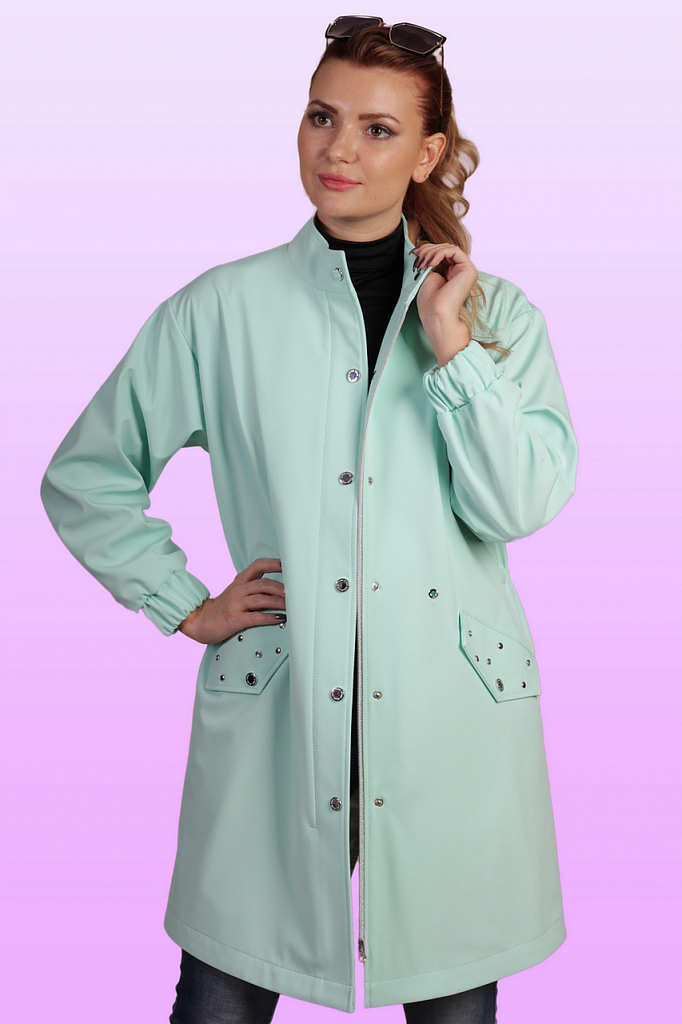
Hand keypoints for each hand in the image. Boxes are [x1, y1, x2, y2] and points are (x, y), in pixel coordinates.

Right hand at [177, 557, 285, 644]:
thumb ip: (254, 587)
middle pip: (263, 584)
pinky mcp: (235, 619)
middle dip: (282, 588)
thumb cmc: (224, 607)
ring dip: (279, 602)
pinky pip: (256, 617)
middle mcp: (238, 590)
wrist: (201, 621)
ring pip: (262, 599)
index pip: (257, 566)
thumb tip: (282, 588)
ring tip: (293, 606)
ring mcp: (235, 604)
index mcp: (240, 581)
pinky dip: (270, 617)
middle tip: (297, 593)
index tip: (288, 564)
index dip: (273, 563)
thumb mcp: (237, 592)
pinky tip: (280, 618)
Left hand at [411, 242, 478, 365]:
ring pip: (449, 248)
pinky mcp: (469, 270)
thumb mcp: (427, 276)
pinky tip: (431, 261)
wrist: (437, 316)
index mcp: (452, 273)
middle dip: (428, 250)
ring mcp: (466, 270)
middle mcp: (461, 271)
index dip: (427, 250)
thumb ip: (430, 262)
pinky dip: (440, 253)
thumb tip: (424, 247)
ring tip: (422, 262)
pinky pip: (454, 251)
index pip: (441, 253)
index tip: (414, 254)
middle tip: (417, 257)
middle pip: (445, 249)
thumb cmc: (430, 303)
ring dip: (432, 252)